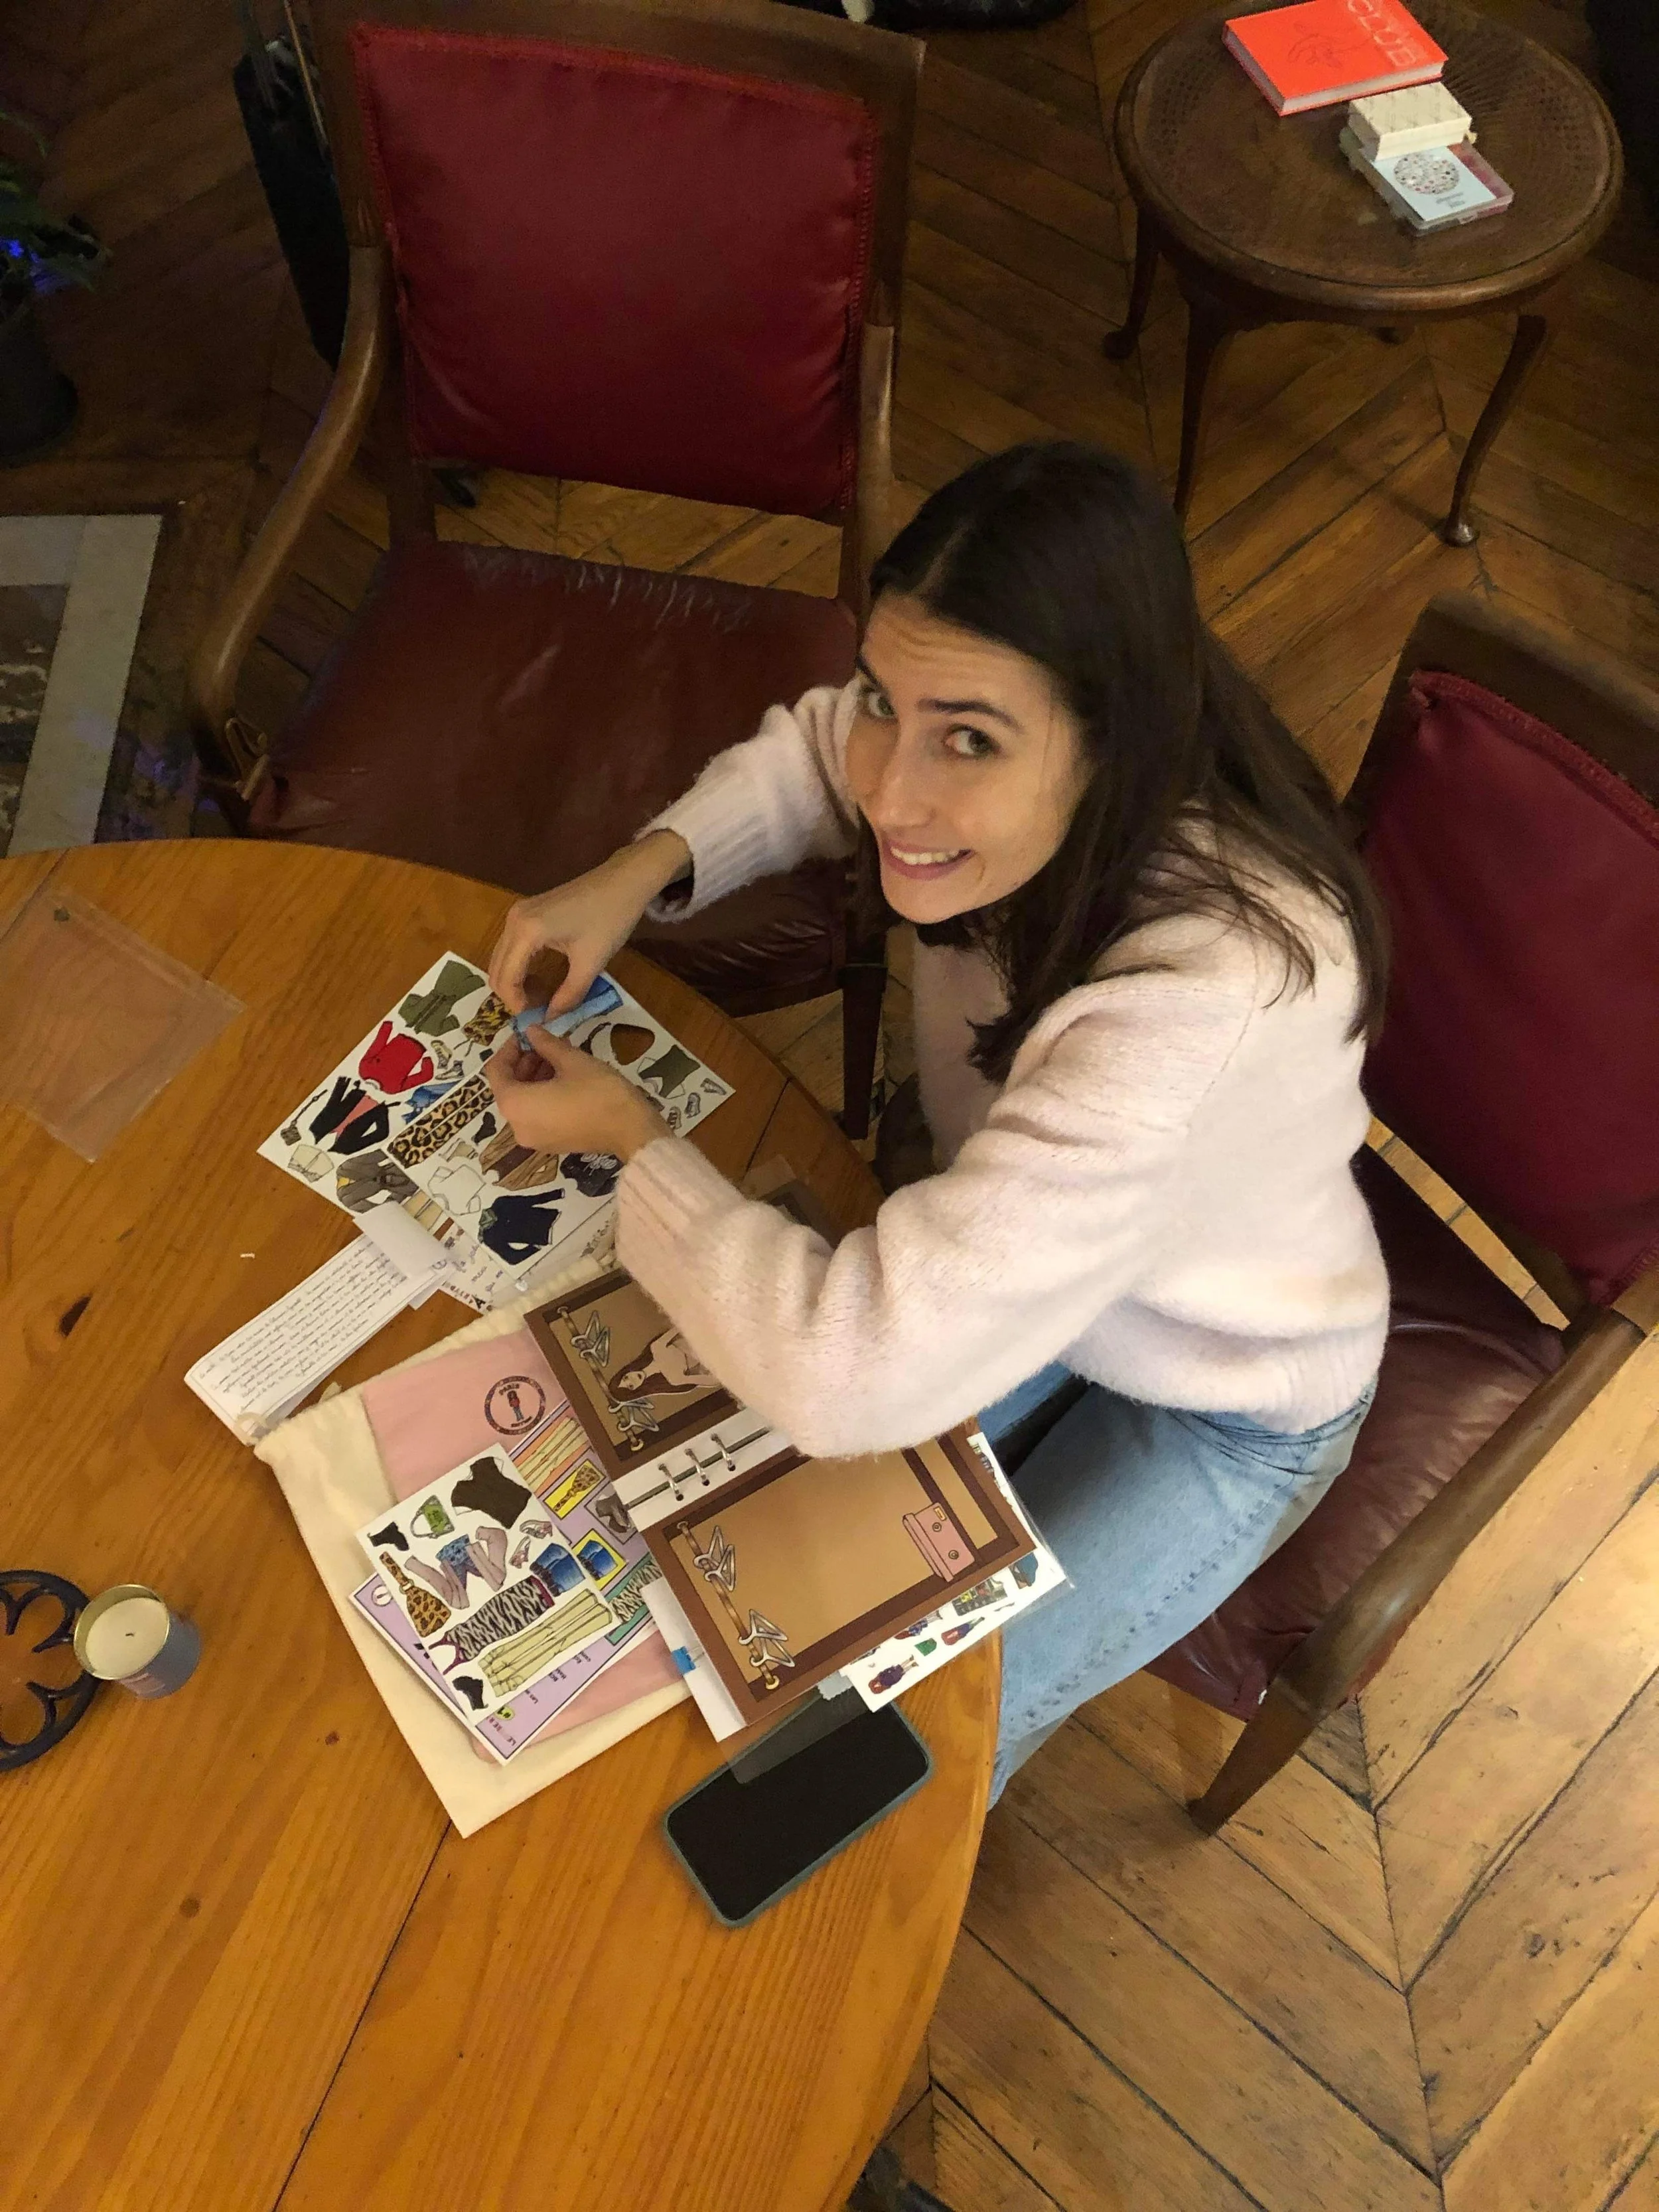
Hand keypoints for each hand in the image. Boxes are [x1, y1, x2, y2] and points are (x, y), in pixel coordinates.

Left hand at [484, 1027, 668, 1163]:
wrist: (631, 1131)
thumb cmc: (598, 1092)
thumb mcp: (571, 1060)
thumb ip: (545, 1044)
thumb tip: (531, 1030)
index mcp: (515, 1105)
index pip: (496, 1072)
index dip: (508, 1049)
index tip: (526, 1034)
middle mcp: (517, 1126)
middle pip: (508, 1089)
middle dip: (523, 1063)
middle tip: (543, 1043)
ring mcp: (533, 1139)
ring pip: (523, 1102)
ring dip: (533, 1078)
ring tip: (556, 1057)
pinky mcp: (550, 1145)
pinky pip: (536, 1116)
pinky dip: (542, 1096)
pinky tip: (563, 1079)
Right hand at [487, 831, 691, 1017]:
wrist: (623, 881)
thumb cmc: (610, 919)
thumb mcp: (591, 963)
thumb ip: (568, 996)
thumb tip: (550, 1019)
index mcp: (526, 931)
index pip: (506, 979)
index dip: (516, 1005)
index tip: (536, 1019)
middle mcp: (513, 920)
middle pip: (496, 969)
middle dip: (512, 995)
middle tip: (538, 1011)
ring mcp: (517, 913)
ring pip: (501, 959)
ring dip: (514, 982)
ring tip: (541, 997)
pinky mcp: (525, 911)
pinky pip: (511, 947)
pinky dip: (519, 967)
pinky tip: (541, 978)